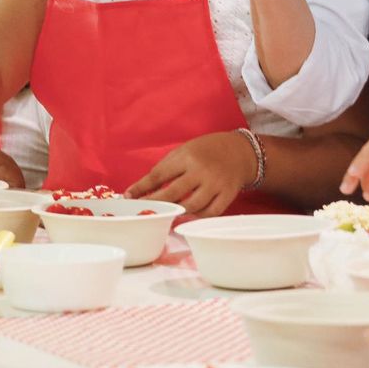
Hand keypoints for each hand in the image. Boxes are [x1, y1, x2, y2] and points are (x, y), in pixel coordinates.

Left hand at [126, 131, 255, 216]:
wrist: (239, 151)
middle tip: (143, 210)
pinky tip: (188, 215)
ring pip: (191, 207)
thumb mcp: (184, 150)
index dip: (141, 187)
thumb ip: (166, 168)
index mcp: (187, 156)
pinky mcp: (228, 195)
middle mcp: (201, 171)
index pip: (158, 175)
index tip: (128, 196)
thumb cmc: (206, 150)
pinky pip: (209, 213)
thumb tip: (142, 188)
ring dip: (176, 212)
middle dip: (154, 203)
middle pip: (172, 193)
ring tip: (166, 213)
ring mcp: (215, 184)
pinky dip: (197, 216)